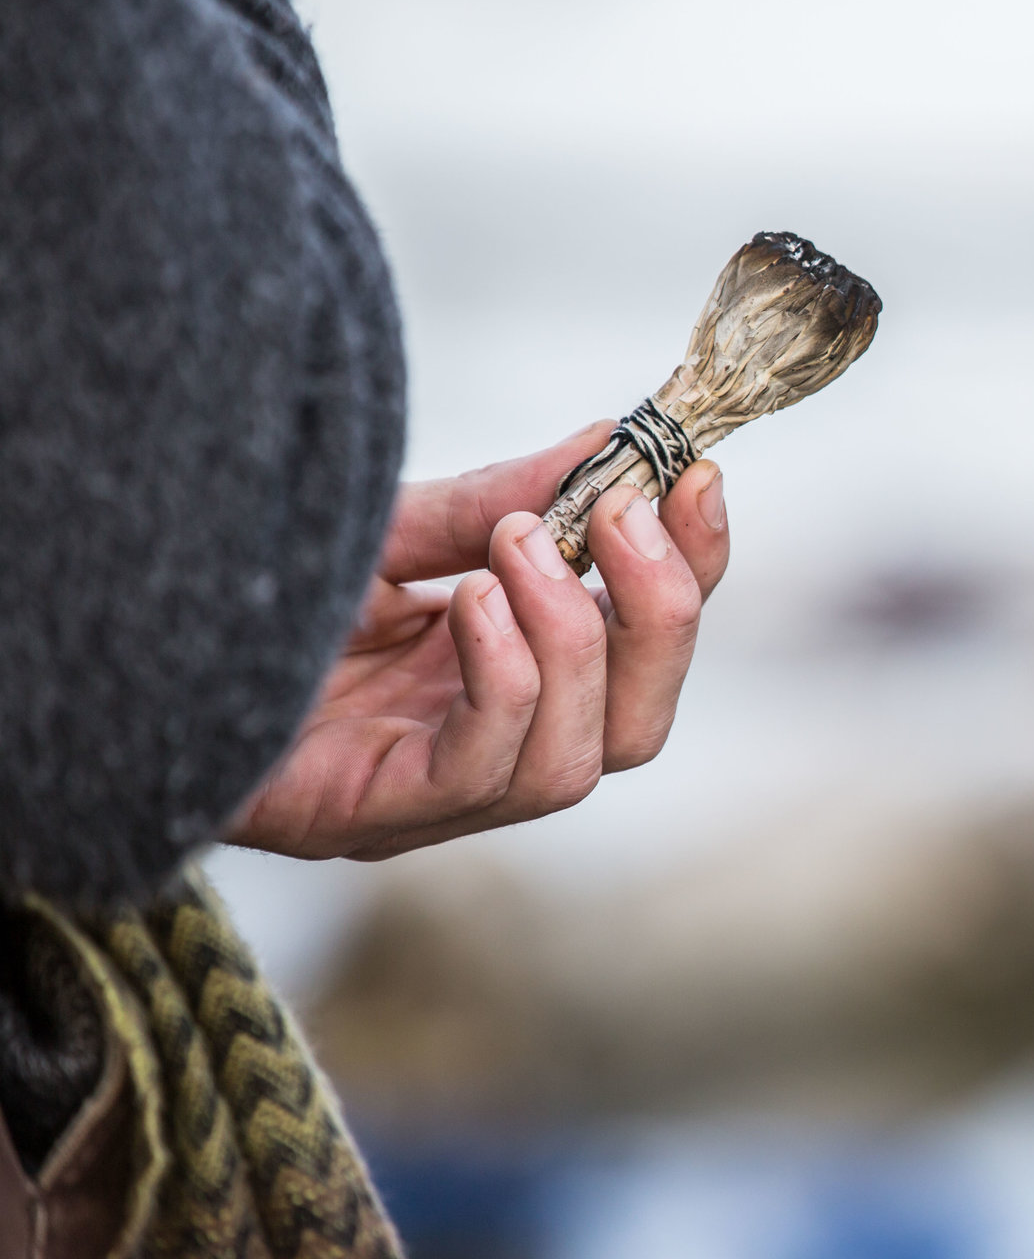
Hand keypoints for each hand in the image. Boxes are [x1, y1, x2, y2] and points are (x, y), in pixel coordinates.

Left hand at [225, 423, 731, 860]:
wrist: (111, 646)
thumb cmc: (246, 598)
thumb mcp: (394, 530)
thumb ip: (504, 499)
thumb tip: (616, 442)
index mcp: (506, 689)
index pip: (641, 654)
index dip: (692, 572)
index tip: (698, 477)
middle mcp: (484, 760)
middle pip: (639, 728)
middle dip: (660, 615)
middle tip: (625, 514)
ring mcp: (431, 801)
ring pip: (580, 760)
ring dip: (575, 638)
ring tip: (513, 546)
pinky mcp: (372, 816)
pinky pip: (485, 768)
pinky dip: (507, 678)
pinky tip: (470, 605)